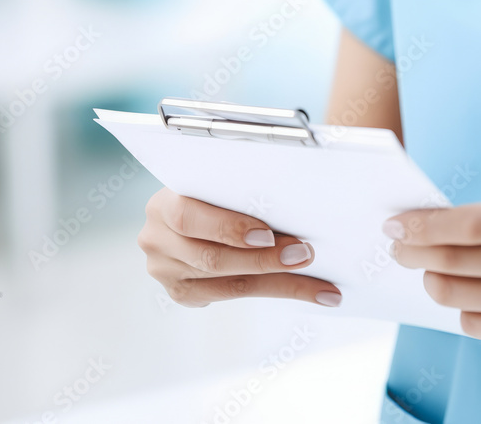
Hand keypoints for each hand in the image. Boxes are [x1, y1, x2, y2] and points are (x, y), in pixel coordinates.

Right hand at [137, 187, 341, 307]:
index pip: (189, 217)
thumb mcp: (218, 184)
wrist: (190, 213)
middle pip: (214, 258)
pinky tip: (312, 293)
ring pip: (231, 283)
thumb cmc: (214, 192)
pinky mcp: (183, 293)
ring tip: (323, 286)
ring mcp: (166, 271)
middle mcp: (157, 240)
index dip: (229, 228)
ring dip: (283, 282)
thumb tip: (295, 204)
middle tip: (305, 255)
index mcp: (163, 204)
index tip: (268, 235)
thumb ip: (240, 193)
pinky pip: (235, 297)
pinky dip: (278, 292)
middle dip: (266, 259)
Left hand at [384, 199, 480, 366]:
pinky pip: (471, 323)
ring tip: (433, 274)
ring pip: (452, 294)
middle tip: (399, 250)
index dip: (421, 226)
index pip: (464, 224)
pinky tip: (475, 301)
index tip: (394, 225)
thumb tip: (414, 229)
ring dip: (433, 282)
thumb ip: (477, 225)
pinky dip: (463, 310)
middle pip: (449, 261)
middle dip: (413, 254)